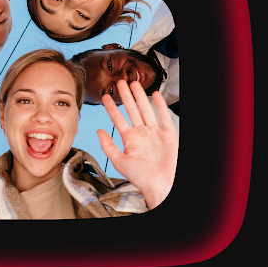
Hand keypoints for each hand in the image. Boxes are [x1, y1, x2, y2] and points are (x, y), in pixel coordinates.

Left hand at [97, 81, 177, 208]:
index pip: (118, 119)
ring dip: (140, 97)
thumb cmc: (142, 177)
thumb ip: (108, 146)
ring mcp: (155, 133)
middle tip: (120, 82)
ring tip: (134, 84)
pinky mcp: (168, 135)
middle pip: (132, 110)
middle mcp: (142, 134)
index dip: (111, 107)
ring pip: (146, 110)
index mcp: (130, 140)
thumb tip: (99, 132)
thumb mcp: (119, 161)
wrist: (160, 184)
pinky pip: (164, 117)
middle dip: (126, 96)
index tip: (106, 96)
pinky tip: (154, 95)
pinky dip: (160, 106)